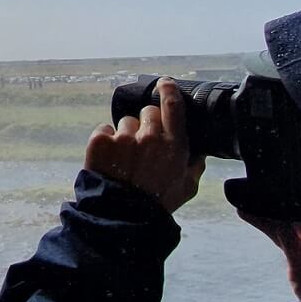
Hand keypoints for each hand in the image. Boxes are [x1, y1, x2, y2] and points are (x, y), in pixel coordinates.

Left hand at [84, 77, 206, 212]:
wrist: (122, 217)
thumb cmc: (157, 203)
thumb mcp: (186, 188)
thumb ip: (195, 166)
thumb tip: (199, 152)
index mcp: (174, 146)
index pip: (173, 106)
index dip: (169, 91)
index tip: (165, 84)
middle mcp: (150, 137)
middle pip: (148, 112)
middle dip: (146, 124)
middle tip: (143, 146)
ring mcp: (124, 137)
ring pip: (125, 122)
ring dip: (125, 135)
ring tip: (125, 159)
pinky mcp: (101, 141)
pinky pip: (104, 129)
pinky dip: (105, 141)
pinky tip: (110, 159)